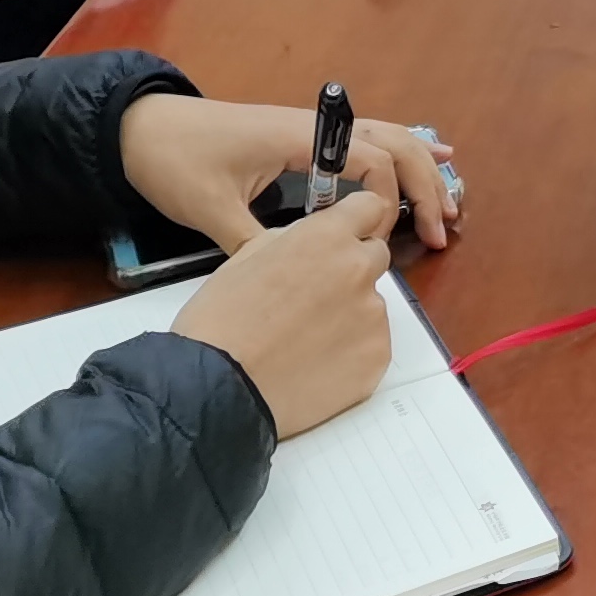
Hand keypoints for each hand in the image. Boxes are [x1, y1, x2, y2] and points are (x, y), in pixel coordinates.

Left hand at [119, 90, 461, 249]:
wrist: (140, 128)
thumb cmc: (175, 162)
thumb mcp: (209, 210)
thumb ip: (255, 243)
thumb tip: (295, 277)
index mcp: (297, 138)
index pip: (369, 158)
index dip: (389, 198)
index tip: (388, 237)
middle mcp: (314, 128)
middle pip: (393, 142)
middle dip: (425, 185)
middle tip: (442, 228)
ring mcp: (311, 129)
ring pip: (387, 135)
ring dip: (421, 168)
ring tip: (450, 202)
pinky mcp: (303, 137)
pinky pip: (367, 139)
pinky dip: (402, 151)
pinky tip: (431, 156)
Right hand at [172, 190, 398, 436]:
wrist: (219, 387)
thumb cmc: (221, 322)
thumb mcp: (247, 256)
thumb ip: (292, 239)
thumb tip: (310, 243)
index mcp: (327, 238)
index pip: (370, 208)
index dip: (357, 221)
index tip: (347, 234)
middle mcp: (358, 270)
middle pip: (375, 256)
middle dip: (352, 268)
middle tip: (315, 296)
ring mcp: (372, 316)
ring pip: (371, 304)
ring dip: (349, 313)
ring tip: (306, 340)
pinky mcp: (376, 357)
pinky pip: (372, 344)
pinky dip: (351, 352)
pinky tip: (315, 364)